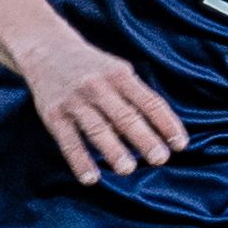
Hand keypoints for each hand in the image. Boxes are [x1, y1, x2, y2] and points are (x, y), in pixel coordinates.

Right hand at [17, 24, 187, 185]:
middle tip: (160, 159)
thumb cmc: (93, 68)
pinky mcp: (54, 115)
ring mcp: (75, 101)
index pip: (149, 102)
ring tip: (127, 169)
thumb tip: (163, 132)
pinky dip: (79, 160)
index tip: (180, 145)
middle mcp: (98, 87)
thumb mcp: (118, 71)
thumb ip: (138, 97)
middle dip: (144, 138)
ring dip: (112, 150)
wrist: (46, 49)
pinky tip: (90, 178)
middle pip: (125, 116)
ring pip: (97, 128)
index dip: (166, 124)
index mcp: (120, 76)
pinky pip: (68, 141)